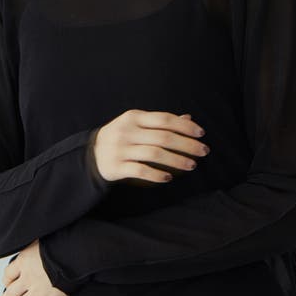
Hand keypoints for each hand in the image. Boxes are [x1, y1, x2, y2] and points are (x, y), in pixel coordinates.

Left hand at [0, 240, 68, 295]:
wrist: (73, 253)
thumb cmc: (61, 243)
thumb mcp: (41, 240)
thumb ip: (34, 247)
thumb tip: (33, 245)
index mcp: (23, 261)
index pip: (8, 274)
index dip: (6, 280)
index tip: (8, 283)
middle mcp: (26, 278)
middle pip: (10, 292)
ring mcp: (36, 292)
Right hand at [93, 110, 209, 185]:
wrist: (92, 153)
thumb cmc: (122, 136)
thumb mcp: (137, 124)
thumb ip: (161, 122)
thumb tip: (188, 118)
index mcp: (134, 117)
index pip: (164, 119)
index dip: (185, 126)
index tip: (201, 134)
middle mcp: (127, 131)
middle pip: (163, 137)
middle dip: (187, 145)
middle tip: (203, 151)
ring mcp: (121, 149)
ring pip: (155, 154)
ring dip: (177, 160)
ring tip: (191, 165)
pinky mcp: (117, 166)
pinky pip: (141, 170)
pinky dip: (157, 174)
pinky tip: (169, 177)